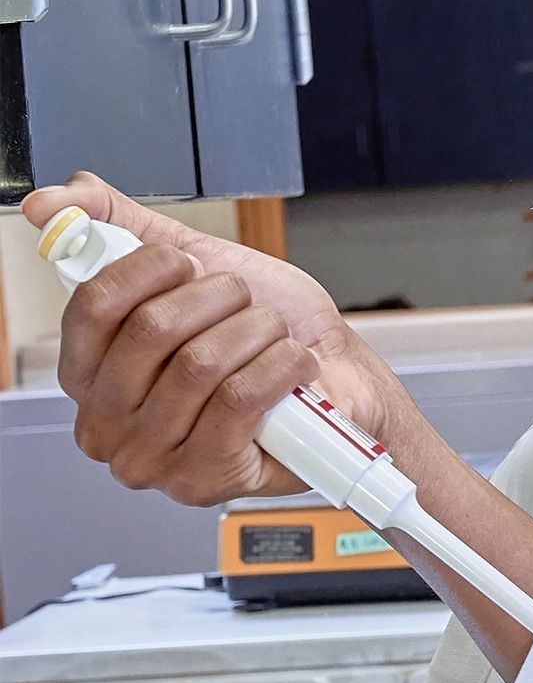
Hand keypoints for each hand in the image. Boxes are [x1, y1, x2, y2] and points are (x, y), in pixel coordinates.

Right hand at [22, 173, 401, 504]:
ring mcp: (154, 460)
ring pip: (200, 365)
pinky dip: (279, 367)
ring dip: (255, 332)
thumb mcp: (189, 266)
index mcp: (88, 373)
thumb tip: (47, 204)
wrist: (336, 380)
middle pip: (151, 331)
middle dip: (216, 298)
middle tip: (243, 300)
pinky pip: (238, 400)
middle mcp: (108, 424)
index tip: (186, 262)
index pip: (92, 305)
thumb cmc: (261, 332)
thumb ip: (115, 227)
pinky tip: (292, 363)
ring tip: (272, 334)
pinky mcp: (205, 479)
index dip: (149, 269)